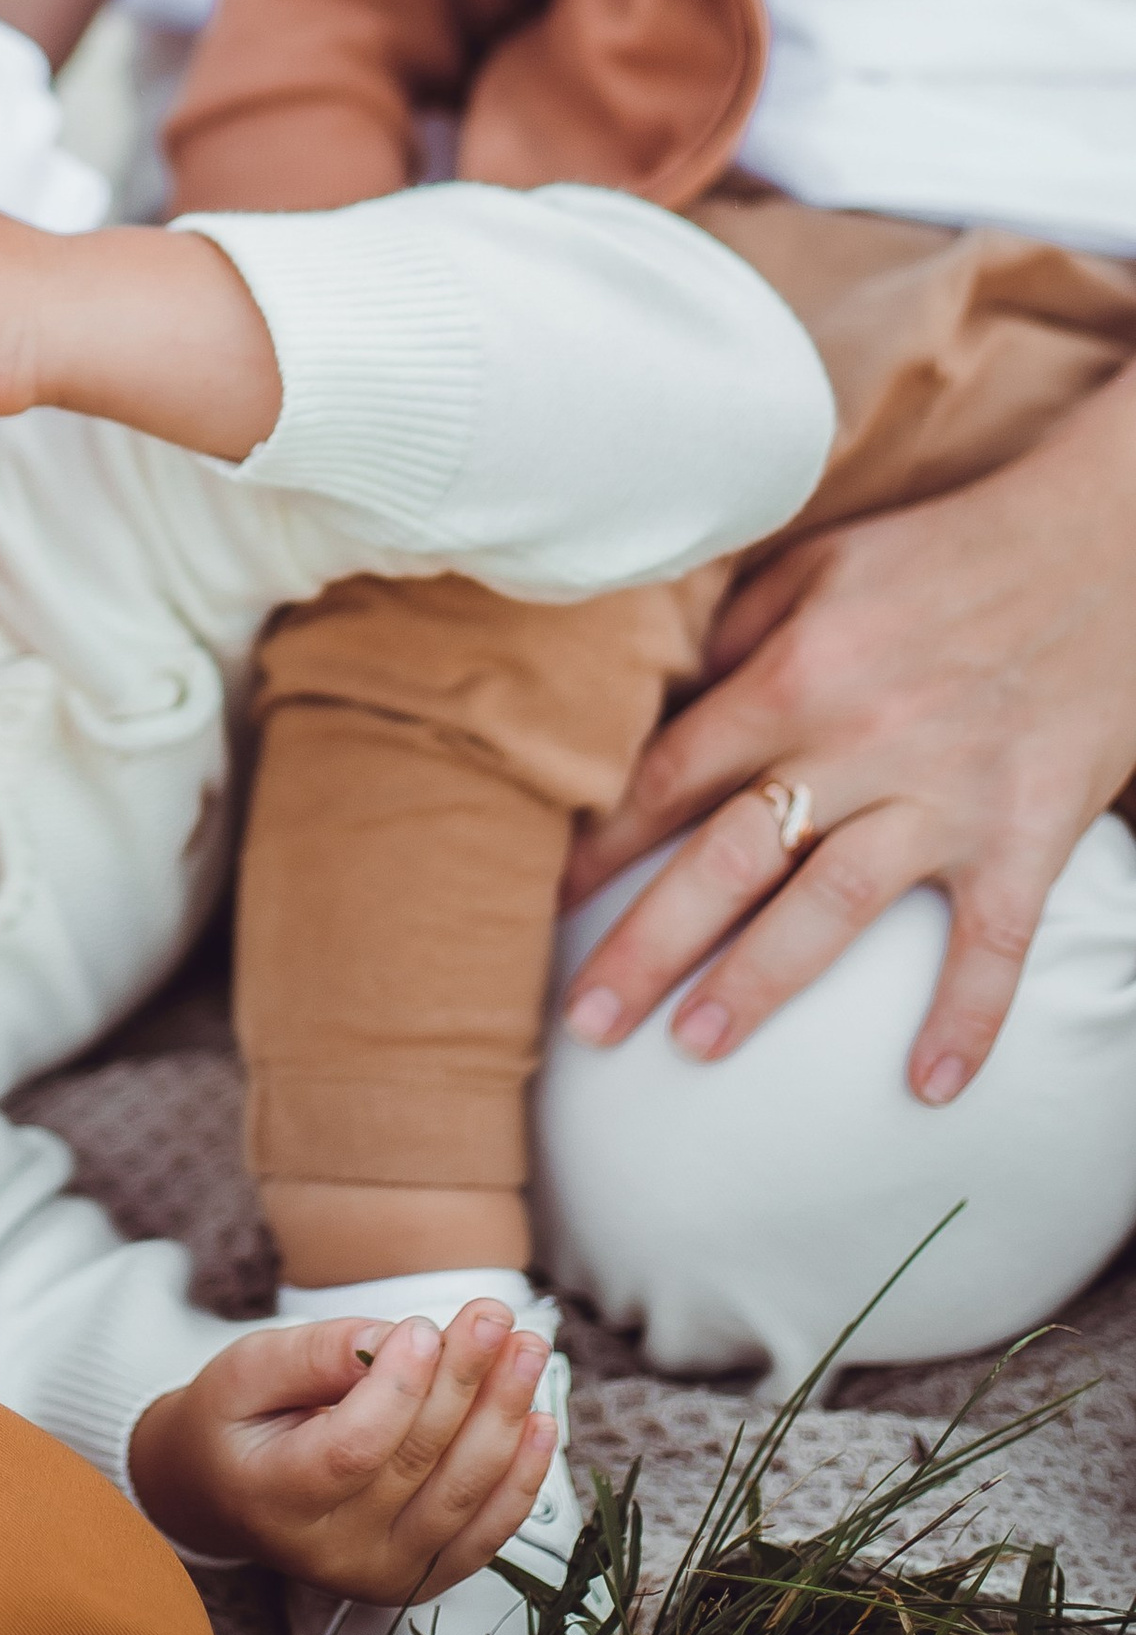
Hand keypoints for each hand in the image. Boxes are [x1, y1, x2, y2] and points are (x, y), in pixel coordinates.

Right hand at [128, 1307, 556, 1594]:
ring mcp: (380, 1574)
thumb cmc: (234, 1419)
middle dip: (465, 1380)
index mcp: (276, 1497)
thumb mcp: (243, 1369)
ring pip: (460, 1496)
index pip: (352, 1448)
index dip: (397, 1388)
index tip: (422, 1326)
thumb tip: (386, 1337)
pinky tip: (540, 1424)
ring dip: (503, 1419)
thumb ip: (311, 1354)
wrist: (226, 1496)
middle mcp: (332, 1552)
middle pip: (417, 1464)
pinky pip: (483, 1537)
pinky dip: (519, 1481)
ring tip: (527, 1348)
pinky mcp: (418, 1579)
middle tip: (494, 1314)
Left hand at [561, 383, 1135, 1102]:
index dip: (608, 841)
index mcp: (797, 671)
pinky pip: (994, 941)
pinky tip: (930, 1087)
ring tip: (697, 1046)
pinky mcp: (1029, 831)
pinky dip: (966, 1016)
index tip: (554, 899)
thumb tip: (666, 695)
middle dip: (650, 942)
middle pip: (731, 856)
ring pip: (834, 905)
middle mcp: (858, 740)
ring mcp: (946, 794)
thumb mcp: (823, 561)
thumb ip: (740, 630)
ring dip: (762, 982)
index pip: (674, 773)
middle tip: (588, 1019)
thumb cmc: (949, 553)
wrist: (1105, 548)